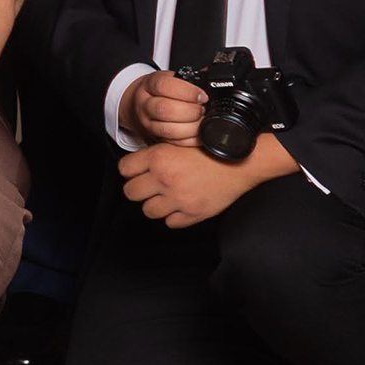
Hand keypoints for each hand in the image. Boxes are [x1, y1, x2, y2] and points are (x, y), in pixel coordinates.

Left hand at [118, 133, 293, 227]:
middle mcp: (165, 178)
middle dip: (137, 188)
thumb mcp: (178, 142)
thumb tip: (137, 165)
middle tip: (148, 186)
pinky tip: (180, 206)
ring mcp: (178, 198)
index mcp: (158, 157)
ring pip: (148, 210)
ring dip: (154, 204)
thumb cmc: (211, 150)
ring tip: (164, 197)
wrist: (241, 162)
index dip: (130, 170)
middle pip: (130, 192)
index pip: (124, 169)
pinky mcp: (193, 213)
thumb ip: (156, 154)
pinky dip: (174, 216)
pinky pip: (170, 222)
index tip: (136, 171)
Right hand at [120, 70, 207, 146]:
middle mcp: (145, 105)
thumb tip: (215, 77)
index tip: (202, 96)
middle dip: (190, 111)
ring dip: (191, 127)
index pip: (164, 86)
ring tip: (201, 121)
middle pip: (165, 110)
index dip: (187, 92)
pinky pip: (174, 143)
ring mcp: (148, 123)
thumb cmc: (160, 91)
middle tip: (202, 109)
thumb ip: (190, 79)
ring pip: (168, 130)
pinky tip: (198, 133)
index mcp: (150, 85)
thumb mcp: (170, 78)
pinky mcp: (155, 138)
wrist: (140, 104)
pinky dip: (190, 140)